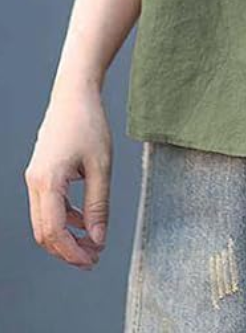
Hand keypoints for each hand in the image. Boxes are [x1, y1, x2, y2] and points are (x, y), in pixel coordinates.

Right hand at [24, 80, 112, 269]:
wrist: (74, 94)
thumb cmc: (89, 124)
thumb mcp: (101, 166)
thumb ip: (99, 205)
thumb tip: (97, 238)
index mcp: (48, 181)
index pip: (54, 231)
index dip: (72, 252)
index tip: (92, 260)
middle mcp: (35, 182)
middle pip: (44, 232)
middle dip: (67, 250)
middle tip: (93, 258)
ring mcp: (35, 178)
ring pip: (44, 221)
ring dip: (66, 236)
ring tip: (92, 243)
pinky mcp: (41, 173)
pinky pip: (48, 206)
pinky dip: (64, 218)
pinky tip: (85, 221)